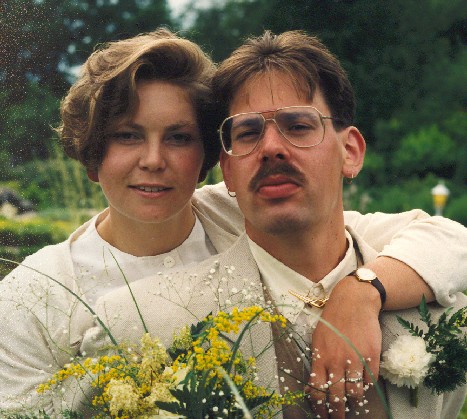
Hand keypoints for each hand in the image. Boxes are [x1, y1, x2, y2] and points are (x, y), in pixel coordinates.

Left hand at [305, 276, 381, 417]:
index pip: (317, 389)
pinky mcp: (371, 356)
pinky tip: (364, 384)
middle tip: (339, 418)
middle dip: (337, 412)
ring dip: (354, 399)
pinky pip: (370, 381)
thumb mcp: (318, 338)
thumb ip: (318, 360)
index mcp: (320, 356)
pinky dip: (367, 385)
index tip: (322, 414)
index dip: (319, 406)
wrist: (354, 302)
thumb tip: (318, 383)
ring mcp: (355, 359)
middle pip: (336, 396)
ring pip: (355, 392)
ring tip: (353, 400)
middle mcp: (336, 360)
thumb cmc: (333, 319)